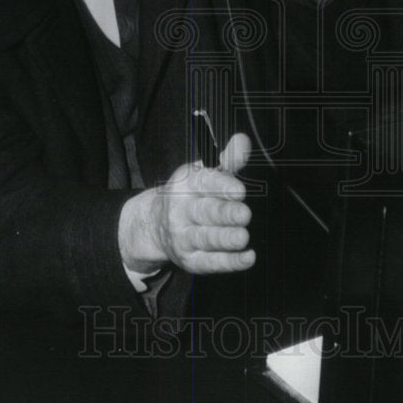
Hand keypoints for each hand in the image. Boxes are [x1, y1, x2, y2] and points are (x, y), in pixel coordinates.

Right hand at [118, 133, 255, 275]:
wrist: (155, 225)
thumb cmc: (191, 195)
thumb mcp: (205, 174)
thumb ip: (228, 159)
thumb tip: (243, 140)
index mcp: (186, 185)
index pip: (204, 183)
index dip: (222, 186)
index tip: (240, 190)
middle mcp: (182, 211)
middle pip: (205, 212)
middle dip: (225, 213)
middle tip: (244, 214)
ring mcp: (184, 237)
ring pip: (206, 238)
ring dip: (225, 239)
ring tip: (243, 236)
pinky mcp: (191, 260)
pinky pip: (211, 262)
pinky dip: (230, 262)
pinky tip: (248, 257)